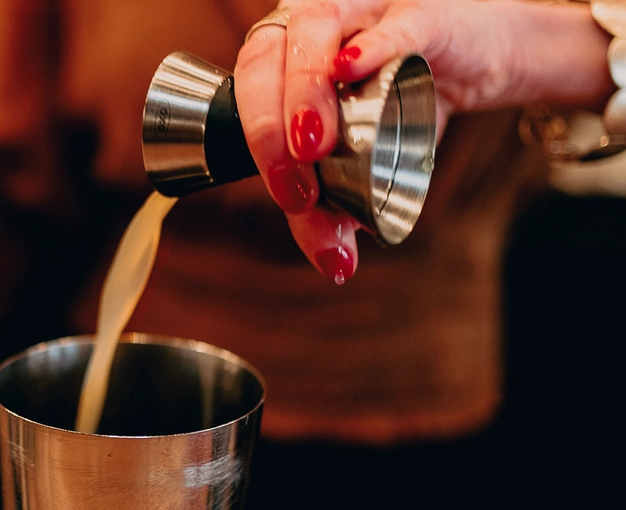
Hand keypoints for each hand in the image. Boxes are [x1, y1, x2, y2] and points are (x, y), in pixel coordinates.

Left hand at [234, 0, 611, 281]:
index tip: (290, 197)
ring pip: (314, 29)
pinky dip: (370, 45)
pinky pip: (391, 22)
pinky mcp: (420, 11)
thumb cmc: (404, 102)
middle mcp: (310, 24)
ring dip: (306, 88)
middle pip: (268, 60)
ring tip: (313, 144)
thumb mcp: (365, 161)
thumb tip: (335, 264)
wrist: (479, 63)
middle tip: (295, 183)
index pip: (250, 88)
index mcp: (283, 57)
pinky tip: (351, 68)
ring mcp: (361, 9)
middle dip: (270, 125)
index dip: (258, 140)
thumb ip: (338, 207)